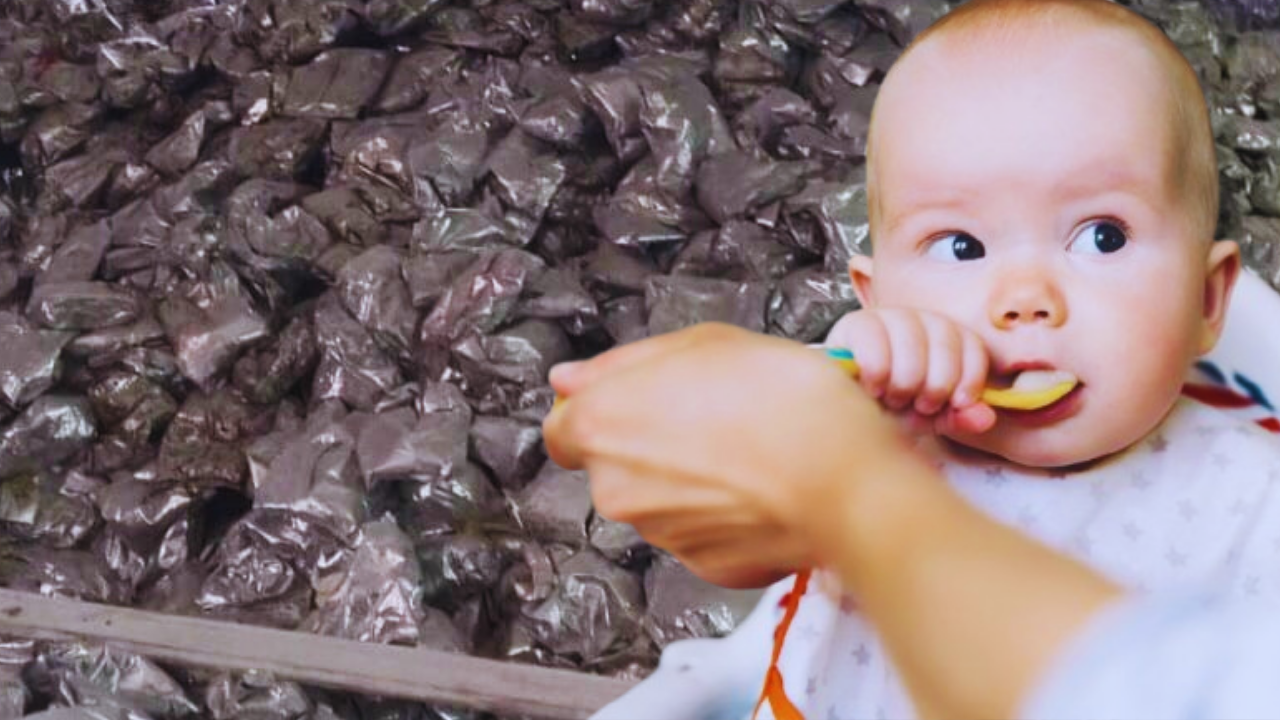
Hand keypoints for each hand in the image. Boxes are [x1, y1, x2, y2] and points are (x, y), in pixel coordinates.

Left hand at [543, 323, 937, 588]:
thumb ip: (622, 364)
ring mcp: (660, 534)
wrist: (843, 476)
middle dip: (651, 445)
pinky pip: (702, 533)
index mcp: (602, 426)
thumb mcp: (701, 343)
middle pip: (615, 465)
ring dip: (690, 479)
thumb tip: (568, 380)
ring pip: (660, 500)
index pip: (561, 429)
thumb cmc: (781, 398)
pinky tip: (760, 486)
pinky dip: (723, 514)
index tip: (636, 402)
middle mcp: (617, 488)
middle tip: (710, 415)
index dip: (597, 412)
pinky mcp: (705, 566)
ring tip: (747, 448)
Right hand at [825, 308, 996, 434]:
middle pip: (945, 345)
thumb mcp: (930, 416)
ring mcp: (887, 316)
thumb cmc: (891, 406)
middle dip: (934, 387)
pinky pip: (876, 344)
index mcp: (946, 335)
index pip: (972, 345)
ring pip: (913, 345)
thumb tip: (985, 417)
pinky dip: (878, 374)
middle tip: (917, 405)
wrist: (846, 406)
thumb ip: (959, 417)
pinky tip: (873, 389)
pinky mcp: (855, 324)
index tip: (955, 404)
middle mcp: (920, 318)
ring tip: (893, 399)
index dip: (969, 379)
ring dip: (905, 383)